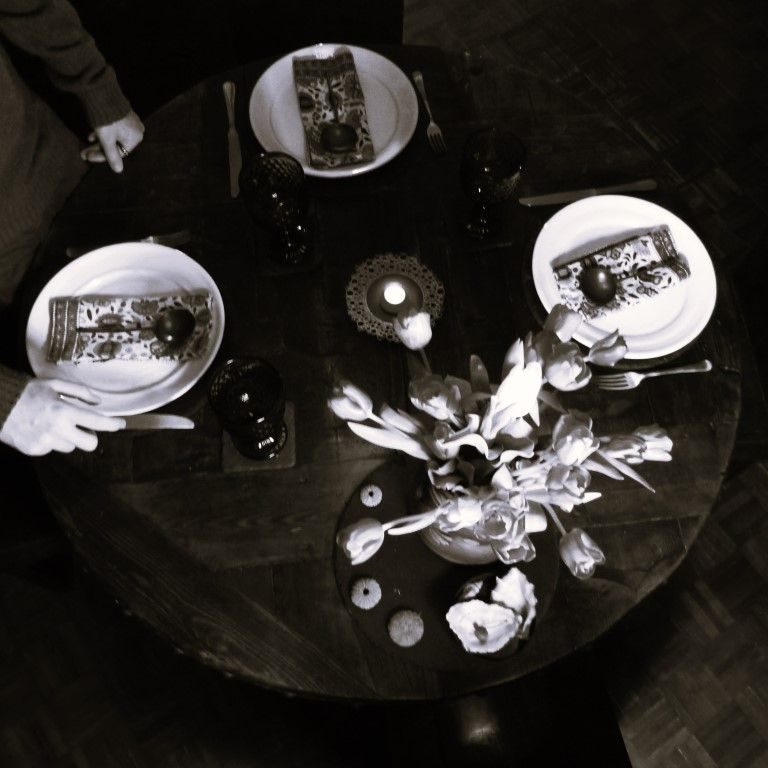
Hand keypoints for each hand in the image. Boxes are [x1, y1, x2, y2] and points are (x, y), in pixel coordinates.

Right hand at [0, 378, 125, 455]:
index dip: (113, 424)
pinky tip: (42, 430)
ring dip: (69, 437)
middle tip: (85, 427)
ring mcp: (45, 442)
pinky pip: (53, 449)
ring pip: (71, 447)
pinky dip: (52, 441)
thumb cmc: (26, 392)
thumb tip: (99, 401)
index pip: (98, 422)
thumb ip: (80, 392)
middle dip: (91, 436)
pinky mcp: (35, 450)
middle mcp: (57, 429)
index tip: (120, 424)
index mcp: (64, 411)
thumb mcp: (54, 384)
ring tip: (55, 424)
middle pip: (90, 444)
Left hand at [80, 109, 144, 172]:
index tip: (87, 157)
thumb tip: (118, 171)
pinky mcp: (124, 113)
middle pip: (116, 144)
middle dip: (99, 149)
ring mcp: (131, 121)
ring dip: (100, 140)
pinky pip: (115, 127)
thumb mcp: (107, 140)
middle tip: (84, 152)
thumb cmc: (107, 121)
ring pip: (114, 136)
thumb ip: (112, 156)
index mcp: (135, 138)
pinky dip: (104, 132)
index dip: (101, 156)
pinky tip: (93, 132)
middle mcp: (137, 130)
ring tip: (88, 140)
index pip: (118, 153)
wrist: (103, 95)